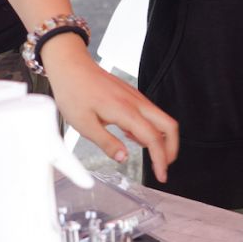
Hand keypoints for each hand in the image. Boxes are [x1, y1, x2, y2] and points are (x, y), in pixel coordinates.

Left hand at [41, 34, 178, 181]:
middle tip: (164, 166)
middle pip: (169, 125)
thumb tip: (123, 157)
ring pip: (161, 118)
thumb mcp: (84, 124)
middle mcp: (135, 102)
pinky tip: (134, 136)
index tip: (161, 175)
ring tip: (150, 155)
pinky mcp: (131, 95)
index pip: (153, 138)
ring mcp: (135, 97)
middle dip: (172, 148)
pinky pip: (150, 113)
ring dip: (162, 139)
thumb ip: (106, 142)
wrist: (71, 66)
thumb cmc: (74, 91)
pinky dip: (151, 128)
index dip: (160, 160)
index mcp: (125, 111)